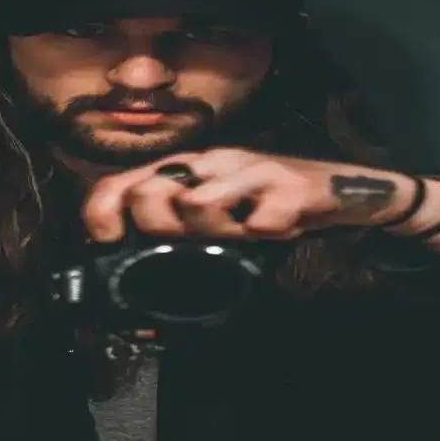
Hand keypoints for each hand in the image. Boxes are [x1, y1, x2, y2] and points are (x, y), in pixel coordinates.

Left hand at [81, 148, 421, 241]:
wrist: (337, 188)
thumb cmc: (267, 203)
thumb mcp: (217, 213)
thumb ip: (179, 231)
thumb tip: (133, 278)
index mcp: (187, 169)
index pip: (120, 183)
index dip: (102, 214)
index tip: (110, 242)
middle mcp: (211, 162)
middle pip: (150, 194)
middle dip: (161, 231)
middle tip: (192, 242)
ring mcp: (249, 169)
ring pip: (197, 205)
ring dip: (214, 235)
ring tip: (240, 235)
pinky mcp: (289, 185)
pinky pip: (261, 222)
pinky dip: (266, 237)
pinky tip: (276, 233)